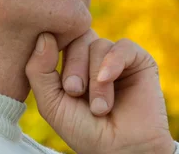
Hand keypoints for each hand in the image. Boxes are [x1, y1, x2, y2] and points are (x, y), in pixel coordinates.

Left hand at [25, 30, 175, 153]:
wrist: (123, 150)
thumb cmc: (86, 131)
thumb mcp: (52, 104)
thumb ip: (39, 71)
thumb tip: (44, 35)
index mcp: (71, 64)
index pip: (59, 38)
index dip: (54, 52)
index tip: (59, 83)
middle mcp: (93, 57)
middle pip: (77, 37)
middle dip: (73, 66)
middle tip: (75, 92)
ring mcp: (116, 57)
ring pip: (98, 44)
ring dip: (95, 77)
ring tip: (99, 107)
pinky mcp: (139, 60)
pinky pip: (123, 46)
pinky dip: (113, 62)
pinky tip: (108, 80)